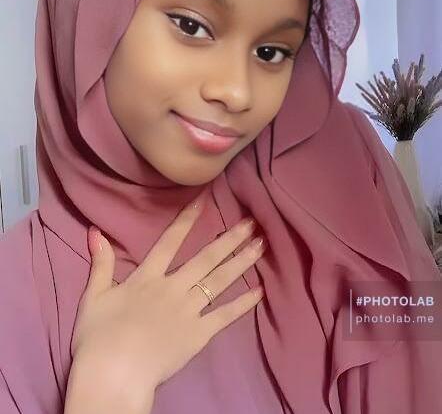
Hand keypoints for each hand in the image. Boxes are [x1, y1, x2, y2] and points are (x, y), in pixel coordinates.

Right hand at [69, 191, 266, 411]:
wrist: (113, 374)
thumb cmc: (98, 337)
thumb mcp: (94, 296)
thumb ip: (101, 263)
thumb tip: (96, 232)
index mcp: (148, 277)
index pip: (171, 241)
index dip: (188, 219)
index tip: (206, 200)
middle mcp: (173, 287)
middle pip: (206, 258)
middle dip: (230, 239)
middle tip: (252, 223)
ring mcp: (189, 310)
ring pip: (219, 281)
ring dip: (241, 262)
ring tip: (261, 246)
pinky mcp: (199, 335)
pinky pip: (225, 316)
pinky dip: (243, 304)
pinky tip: (259, 291)